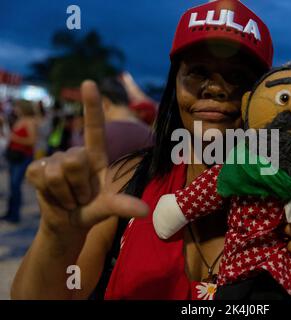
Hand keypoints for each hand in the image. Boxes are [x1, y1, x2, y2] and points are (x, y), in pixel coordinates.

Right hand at [26, 80, 148, 239]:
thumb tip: (145, 210)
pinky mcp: (37, 169)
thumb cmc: (93, 209)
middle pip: (76, 159)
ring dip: (67, 193)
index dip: (92, 106)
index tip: (90, 82)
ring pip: (58, 172)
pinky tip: (54, 196)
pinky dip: (51, 194)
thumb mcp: (109, 206)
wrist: (69, 223)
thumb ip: (124, 205)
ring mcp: (55, 160)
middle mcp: (76, 153)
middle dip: (80, 186)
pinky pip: (42, 177)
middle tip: (83, 196)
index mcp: (96, 156)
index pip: (95, 128)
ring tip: (71, 198)